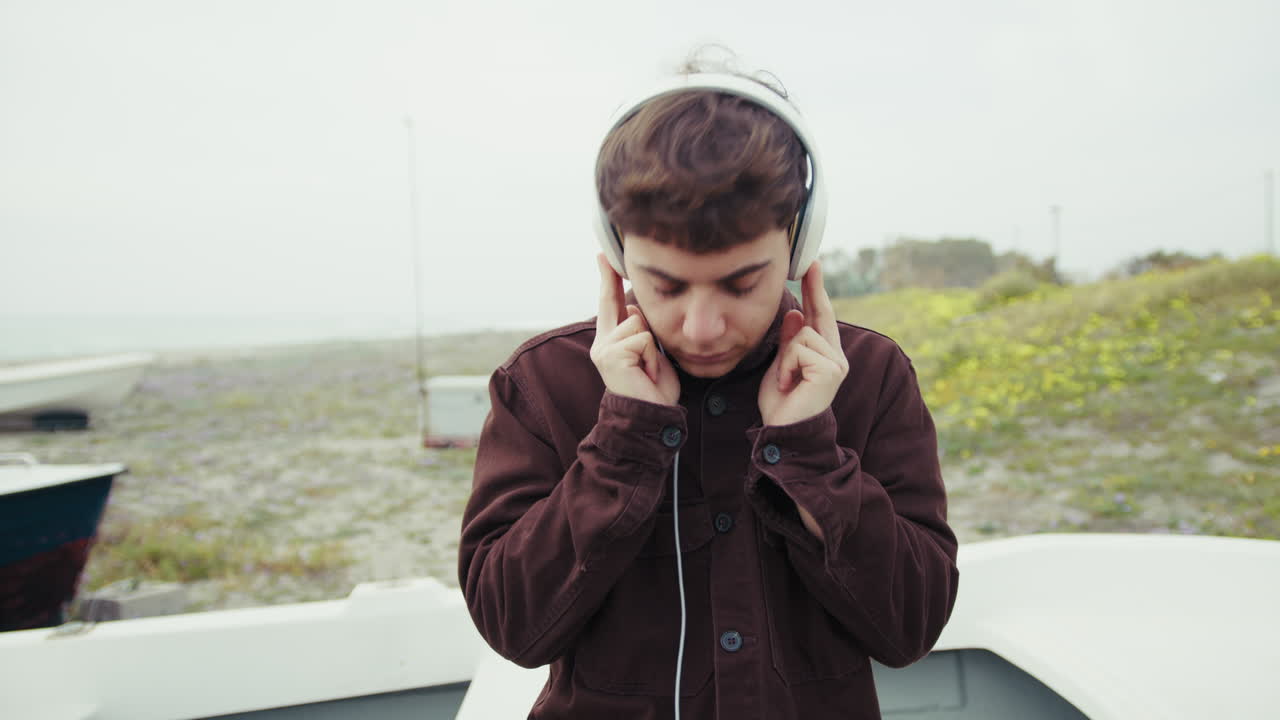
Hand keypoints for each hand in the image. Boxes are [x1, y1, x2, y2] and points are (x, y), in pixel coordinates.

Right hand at [590, 253, 679, 405]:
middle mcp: (602, 343)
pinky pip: (643, 339)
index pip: (610, 303)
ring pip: (639, 324)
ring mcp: (604, 348)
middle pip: (627, 308)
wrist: (650, 417)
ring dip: (653, 348)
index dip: (608, 278)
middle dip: (634, 314)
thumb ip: (642, 331)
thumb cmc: (654, 389)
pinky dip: (652, 357)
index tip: (604, 254)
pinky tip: (646, 373)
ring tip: (648, 370)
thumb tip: (634, 310)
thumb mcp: (651, 353)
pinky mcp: (611, 354)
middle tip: (633, 331)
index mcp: (610, 341)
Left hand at [758, 261, 848, 426]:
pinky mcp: (831, 370)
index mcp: (824, 355)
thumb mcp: (781, 366)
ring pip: (802, 335)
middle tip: (809, 262)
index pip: (821, 316)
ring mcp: (836, 362)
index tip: (812, 265)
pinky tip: (788, 385)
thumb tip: (797, 313)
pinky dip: (786, 367)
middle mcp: (835, 356)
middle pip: (817, 315)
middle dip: (814, 289)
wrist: (784, 433)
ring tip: (785, 381)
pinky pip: (799, 349)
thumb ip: (790, 341)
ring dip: (785, 358)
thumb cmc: (781, 404)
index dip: (817, 291)